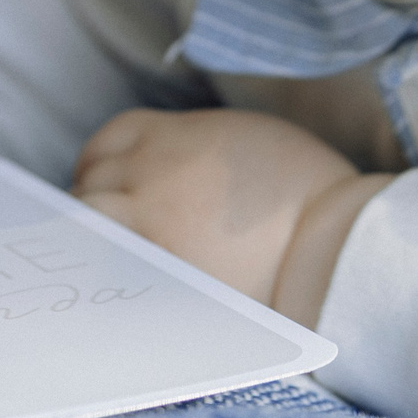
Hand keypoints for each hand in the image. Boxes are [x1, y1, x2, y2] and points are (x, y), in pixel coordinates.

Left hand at [73, 109, 372, 308]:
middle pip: (89, 186)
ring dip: (94, 236)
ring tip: (112, 253)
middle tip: (107, 224)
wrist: (328, 240)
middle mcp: (150, 178)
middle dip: (92, 202)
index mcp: (173, 138)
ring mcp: (149, 229)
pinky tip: (126, 278)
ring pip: (90, 226)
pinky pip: (113, 268)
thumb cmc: (303, 188)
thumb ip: (190, 146)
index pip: (106, 143)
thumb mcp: (243, 139)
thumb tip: (163, 167)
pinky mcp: (158, 274)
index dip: (100, 163)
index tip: (104, 180)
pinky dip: (113, 269)